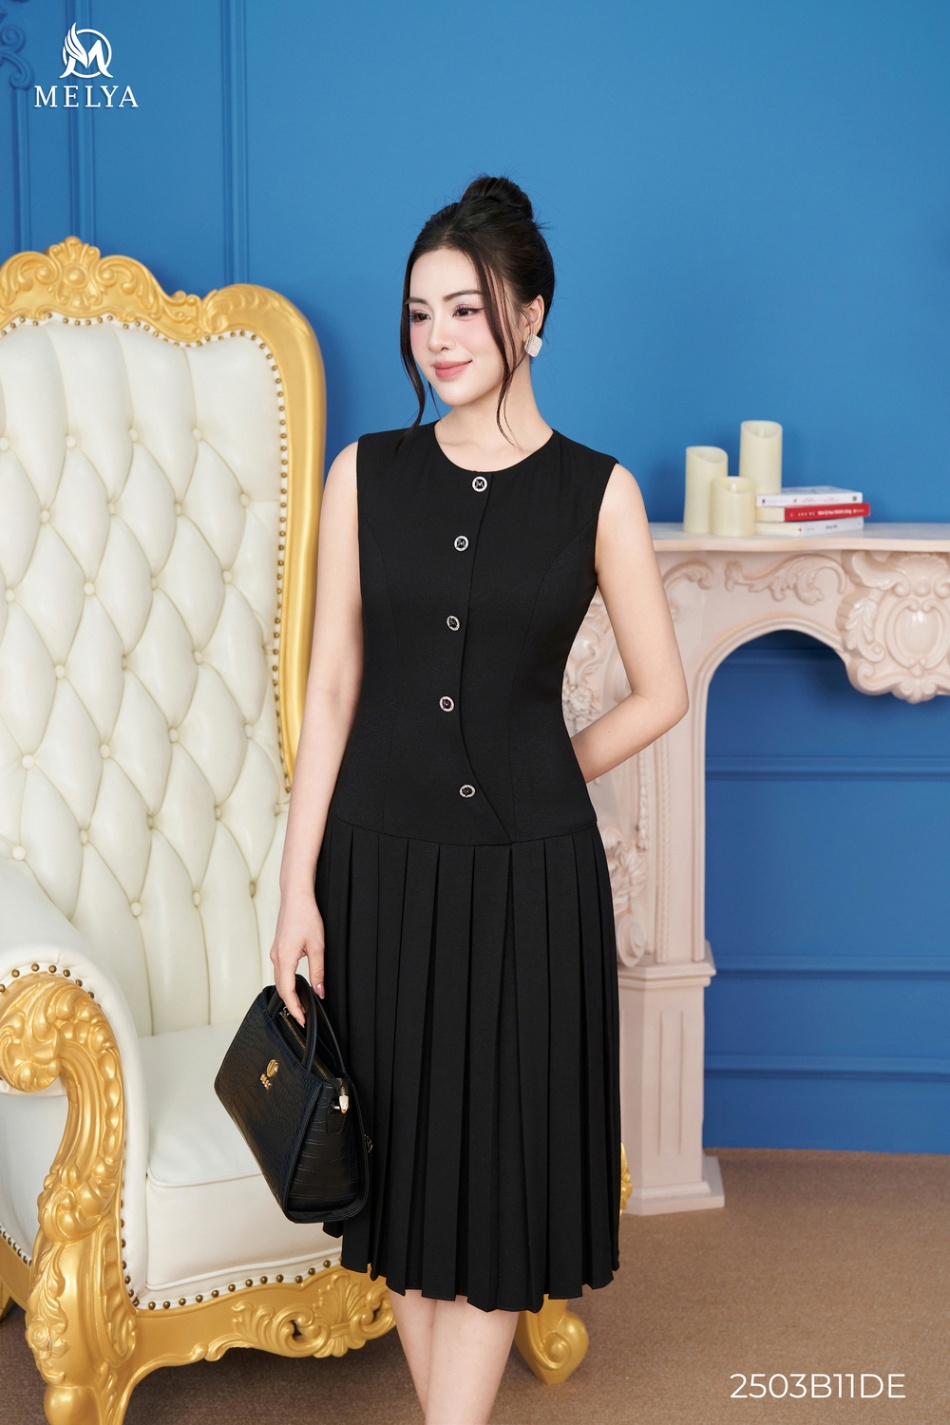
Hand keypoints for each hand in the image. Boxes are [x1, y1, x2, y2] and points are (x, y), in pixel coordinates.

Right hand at [269, 886, 325, 1027]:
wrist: (295, 896)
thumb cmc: (306, 916)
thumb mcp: (318, 946)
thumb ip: (318, 971)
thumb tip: (319, 991)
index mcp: (285, 958)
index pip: (287, 991)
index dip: (295, 1008)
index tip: (303, 1020)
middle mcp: (276, 957)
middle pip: (281, 988)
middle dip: (292, 1005)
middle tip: (304, 1017)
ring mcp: (275, 952)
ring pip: (279, 980)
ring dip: (289, 994)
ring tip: (302, 1004)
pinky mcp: (278, 948)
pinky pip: (280, 970)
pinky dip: (287, 982)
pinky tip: (297, 984)